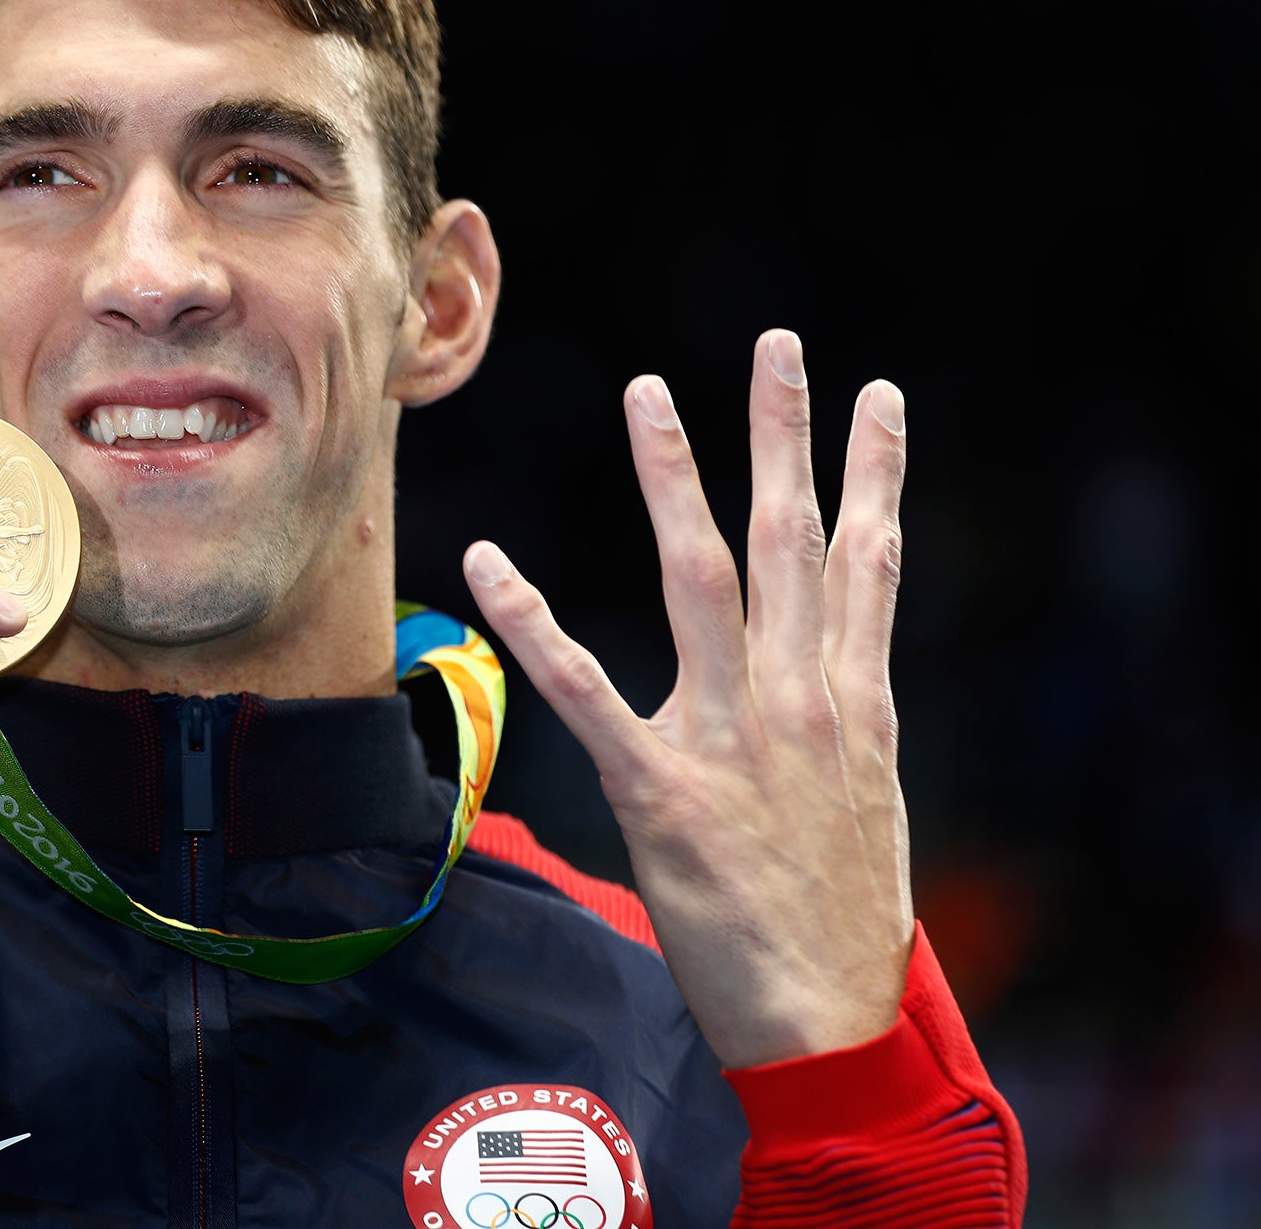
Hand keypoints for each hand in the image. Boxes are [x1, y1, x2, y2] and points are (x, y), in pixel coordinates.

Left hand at [464, 329, 912, 1067]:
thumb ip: (840, 714)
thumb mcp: (867, 798)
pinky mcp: (659, 789)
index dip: (874, 473)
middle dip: (784, 436)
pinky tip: (489, 559)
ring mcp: (730, 737)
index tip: (878, 394)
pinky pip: (582, 687)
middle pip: (791, 542)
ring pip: (698, 578)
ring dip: (673, 478)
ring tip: (649, 394)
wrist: (831, 1019)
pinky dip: (531, 619)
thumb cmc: (843, 914)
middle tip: (778, 347)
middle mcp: (800, 698)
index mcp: (854, 701)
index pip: (867, 561)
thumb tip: (830, 658)